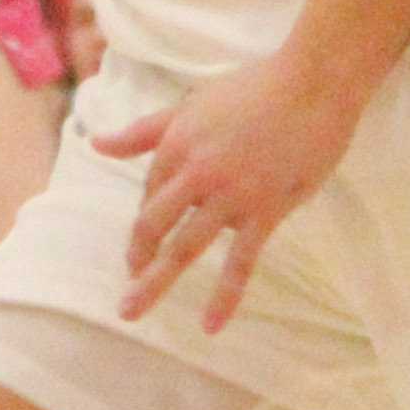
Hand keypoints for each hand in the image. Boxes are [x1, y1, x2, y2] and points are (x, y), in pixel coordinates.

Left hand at [91, 56, 361, 332]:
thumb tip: (96, 144)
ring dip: (154, 282)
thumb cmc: (254, 88)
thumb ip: (145, 131)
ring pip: (185, 247)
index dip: (148, 220)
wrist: (312, 84)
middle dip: (136, 259)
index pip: (150, 194)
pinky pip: (240, 263)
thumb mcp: (191, 105)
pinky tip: (211, 325)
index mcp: (176, 145)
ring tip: (133, 310)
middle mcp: (195, 173)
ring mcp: (229, 196)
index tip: (151, 240)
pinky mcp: (264, 211)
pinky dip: (224, 296)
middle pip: (154, 225)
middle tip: (125, 291)